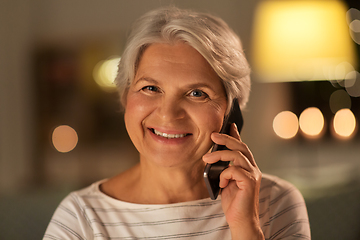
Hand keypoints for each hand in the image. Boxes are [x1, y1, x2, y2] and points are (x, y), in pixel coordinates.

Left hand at [203, 123, 263, 239]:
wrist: (241, 220)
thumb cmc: (233, 202)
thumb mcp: (225, 181)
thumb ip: (224, 169)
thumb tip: (213, 157)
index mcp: (247, 167)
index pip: (242, 147)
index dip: (235, 135)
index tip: (228, 125)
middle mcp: (252, 169)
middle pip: (241, 147)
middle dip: (226, 138)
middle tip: (212, 135)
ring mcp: (253, 175)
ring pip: (237, 155)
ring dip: (219, 155)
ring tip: (206, 158)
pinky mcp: (251, 182)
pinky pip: (235, 170)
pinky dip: (225, 174)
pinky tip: (222, 183)